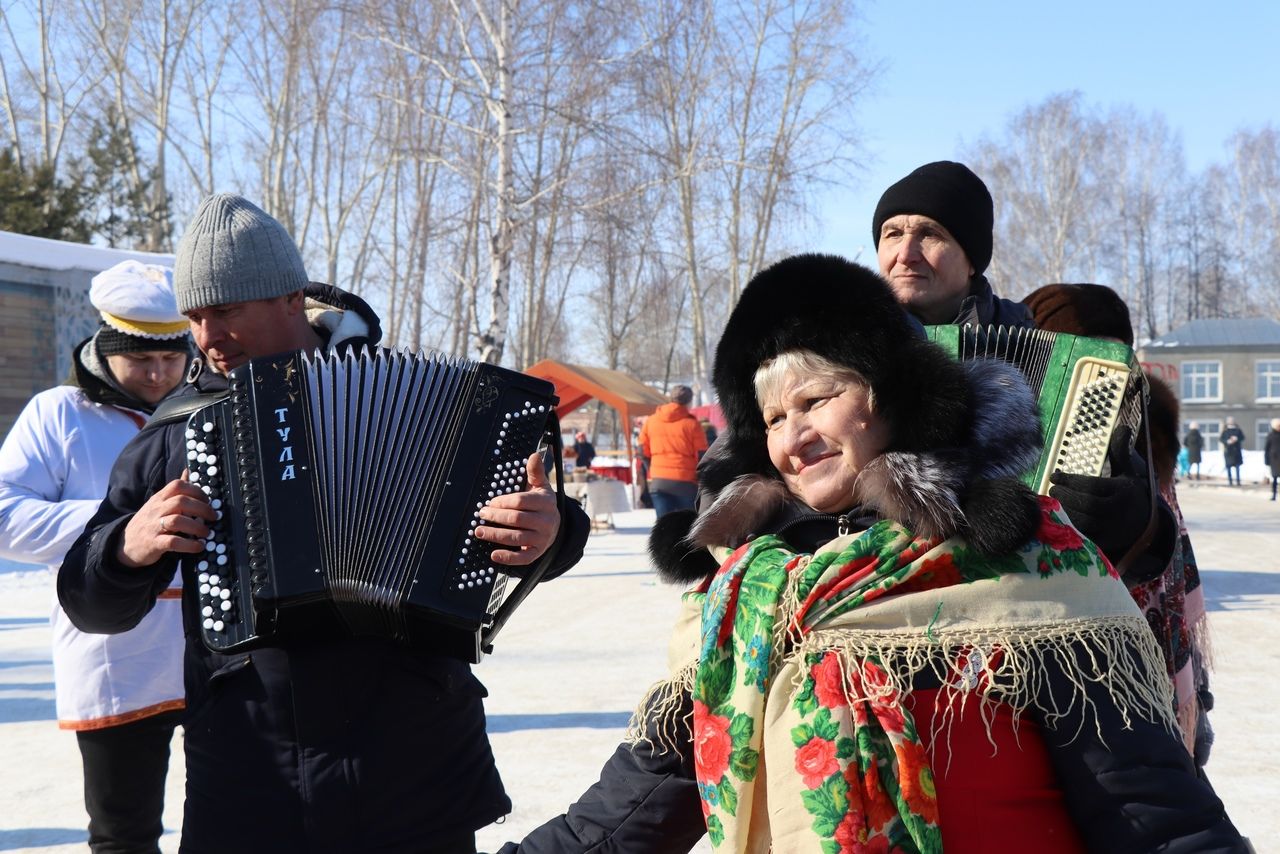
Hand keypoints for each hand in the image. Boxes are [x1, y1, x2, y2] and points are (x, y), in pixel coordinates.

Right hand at [117, 472, 216, 567]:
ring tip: (206, 533)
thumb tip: (187, 471)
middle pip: (181, 502)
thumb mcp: (158, 503)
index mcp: (159, 499)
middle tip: (213, 517)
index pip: (177, 486)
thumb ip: (174, 490)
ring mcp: (154, 527)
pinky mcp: (154, 544)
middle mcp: (156, 510)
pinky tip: (198, 546)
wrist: (125, 544)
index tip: (208, 500)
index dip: (196, 490)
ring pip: (177, 521)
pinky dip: (189, 545)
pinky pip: (173, 542)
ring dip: (197, 527)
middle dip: (202, 508)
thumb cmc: (148, 522)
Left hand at [474, 452, 560, 565]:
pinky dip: (508, 558)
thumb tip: (534, 455)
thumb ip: (535, 472)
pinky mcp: (537, 552)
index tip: (490, 502)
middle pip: (517, 519)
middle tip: (481, 514)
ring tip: (479, 531)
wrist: (556, 525)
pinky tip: (494, 555)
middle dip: (495, 517)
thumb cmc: (541, 503)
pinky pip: (523, 558)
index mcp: (546, 502)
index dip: (503, 502)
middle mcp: (546, 521)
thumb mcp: (540, 486)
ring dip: (495, 535)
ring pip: (517, 538)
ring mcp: (543, 538)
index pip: (522, 501)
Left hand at [1048, 427, 1152, 564]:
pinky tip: (1058, 515)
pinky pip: (1084, 535)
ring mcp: (1112, 528)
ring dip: (1065, 510)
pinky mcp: (1105, 542)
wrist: (1144, 524)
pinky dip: (1069, 525)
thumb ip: (1121, 452)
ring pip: (1084, 521)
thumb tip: (1123, 427)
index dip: (1071, 480)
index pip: (1093, 485)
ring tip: (1054, 500)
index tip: (1054, 475)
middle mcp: (1119, 510)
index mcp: (1123, 491)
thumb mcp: (1129, 472)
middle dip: (1066, 495)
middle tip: (1052, 488)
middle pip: (1088, 504)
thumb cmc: (1129, 493)